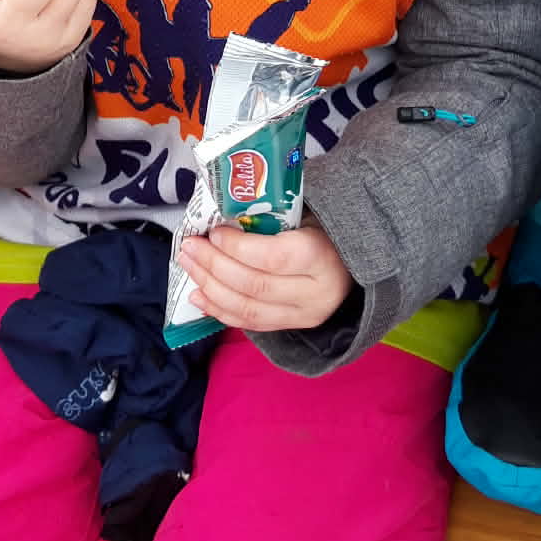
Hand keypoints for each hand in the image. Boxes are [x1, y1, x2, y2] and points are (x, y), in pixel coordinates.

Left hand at [177, 220, 353, 333]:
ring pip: (248, 309)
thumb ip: (271, 217)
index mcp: (323, 258)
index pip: (274, 258)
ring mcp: (303, 316)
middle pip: (255, 285)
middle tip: (189, 246)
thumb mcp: (307, 216)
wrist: (352, 266)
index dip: (238, 247)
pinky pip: (249, 324)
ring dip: (210, 287)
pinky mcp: (290, 327)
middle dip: (214, 265)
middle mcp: (315, 294)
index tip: (214, 233)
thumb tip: (221, 212)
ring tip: (188, 265)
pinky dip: (219, 310)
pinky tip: (198, 295)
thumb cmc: (323, 231)